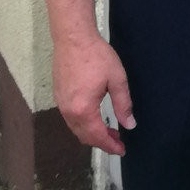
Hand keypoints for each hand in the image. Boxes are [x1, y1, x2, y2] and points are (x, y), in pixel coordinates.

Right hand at [51, 34, 134, 154]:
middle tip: (119, 142)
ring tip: (110, 131)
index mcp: (83, 109)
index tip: (122, 150)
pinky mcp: (59, 97)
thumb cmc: (96, 56)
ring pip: (76, 129)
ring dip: (92, 134)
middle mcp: (69, 111)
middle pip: (84, 136)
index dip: (110, 146)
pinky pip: (71, 119)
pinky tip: (95, 119)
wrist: (73, 39)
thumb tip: (130, 124)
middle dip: (102, 142)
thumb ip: (123, 104)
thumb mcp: (117, 80)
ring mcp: (61, 104)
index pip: (97, 136)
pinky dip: (84, 125)